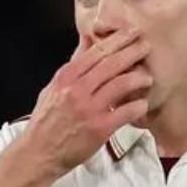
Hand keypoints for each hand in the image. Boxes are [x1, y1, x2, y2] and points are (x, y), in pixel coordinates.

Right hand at [22, 27, 152, 174]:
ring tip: (147, 77)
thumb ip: (74, 66)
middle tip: (146, 46)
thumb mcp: (54, 87)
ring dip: (138, 78)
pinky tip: (143, 104)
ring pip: (121, 84)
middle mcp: (78, 89)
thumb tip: (87, 42)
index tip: (132, 33)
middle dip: (132, 52)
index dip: (118, 40)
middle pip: (111, 63)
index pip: (96, 52)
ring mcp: (89, 108)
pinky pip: (126, 112)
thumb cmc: (46, 122)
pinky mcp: (100, 128)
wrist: (39, 153)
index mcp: (66, 77)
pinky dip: (138, 106)